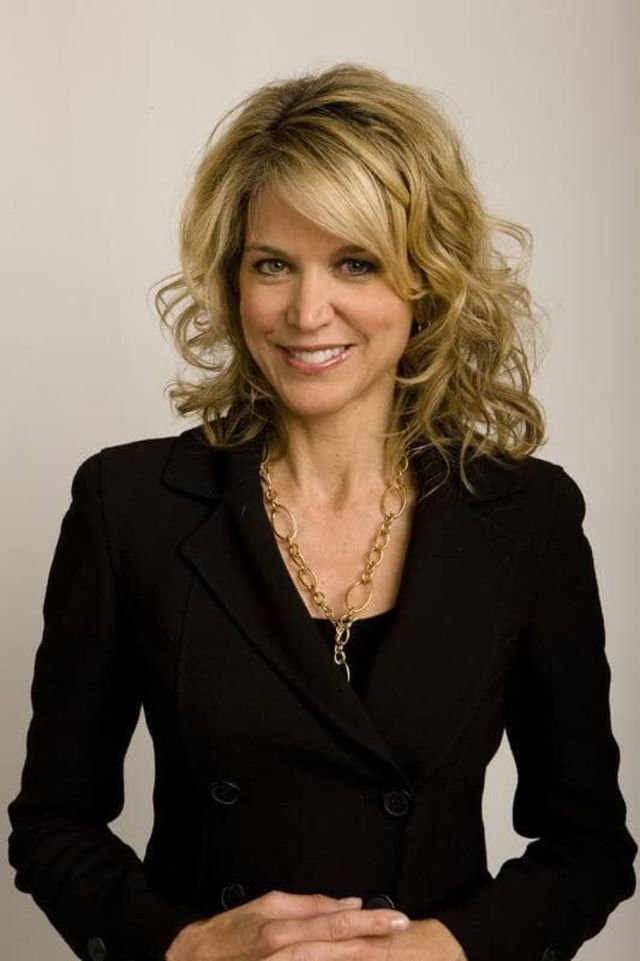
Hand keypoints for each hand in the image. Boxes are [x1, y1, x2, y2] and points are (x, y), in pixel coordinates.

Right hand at [164, 889, 410, 960]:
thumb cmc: (231, 933)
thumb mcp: (266, 906)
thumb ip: (308, 905)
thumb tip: (347, 903)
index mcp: (281, 926)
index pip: (335, 920)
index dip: (368, 920)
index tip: (394, 917)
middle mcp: (282, 951)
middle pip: (337, 944)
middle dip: (372, 939)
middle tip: (401, 929)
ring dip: (357, 959)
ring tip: (386, 953)